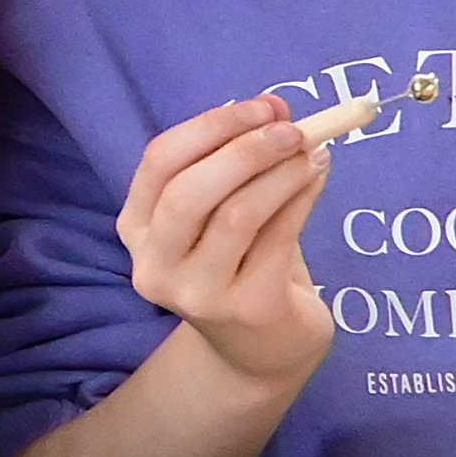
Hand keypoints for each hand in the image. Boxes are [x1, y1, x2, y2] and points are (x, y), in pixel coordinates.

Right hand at [116, 96, 332, 384]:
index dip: (211, 127)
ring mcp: (196, 294)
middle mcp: (155, 264)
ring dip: (281, 174)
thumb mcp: (223, 209)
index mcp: (137, 227)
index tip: (261, 107)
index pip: (160, 161)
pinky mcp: (245, 310)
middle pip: (189, 193)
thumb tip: (275, 109)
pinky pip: (277, 240)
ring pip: (236, 216)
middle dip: (243, 151)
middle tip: (291, 129)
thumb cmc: (240, 262)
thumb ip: (238, 162)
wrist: (260, 349)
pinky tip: (318, 178)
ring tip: (313, 152)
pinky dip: (302, 199)